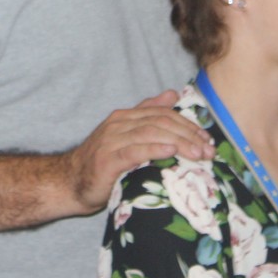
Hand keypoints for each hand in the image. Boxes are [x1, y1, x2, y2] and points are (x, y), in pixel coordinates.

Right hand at [63, 91, 214, 212]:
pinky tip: (171, 151)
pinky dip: (155, 148)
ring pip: (152, 134)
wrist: (69, 183)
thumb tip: (171, 94)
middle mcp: (119, 123)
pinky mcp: (108, 159)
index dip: (187, 125)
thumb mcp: (126, 136)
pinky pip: (135, 150)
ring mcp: (112, 140)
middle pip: (161, 122)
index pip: (163, 114)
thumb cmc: (102, 163)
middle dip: (189, 135)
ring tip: (198, 154)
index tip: (207, 140)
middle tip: (208, 151)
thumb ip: (147, 115)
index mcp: (125, 116)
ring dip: (179, 143)